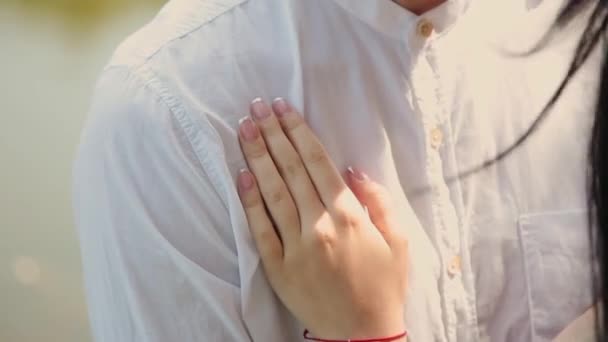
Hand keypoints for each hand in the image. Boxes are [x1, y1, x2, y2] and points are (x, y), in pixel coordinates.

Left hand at [236, 98, 408, 339]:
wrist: (362, 333)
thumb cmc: (384, 285)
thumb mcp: (399, 241)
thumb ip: (378, 200)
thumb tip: (351, 169)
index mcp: (349, 216)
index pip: (317, 163)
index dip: (298, 131)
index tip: (283, 107)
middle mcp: (320, 226)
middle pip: (291, 170)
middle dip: (273, 134)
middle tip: (256, 106)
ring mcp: (296, 247)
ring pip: (273, 192)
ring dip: (258, 157)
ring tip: (245, 129)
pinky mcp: (278, 267)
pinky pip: (261, 228)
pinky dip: (250, 201)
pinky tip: (241, 175)